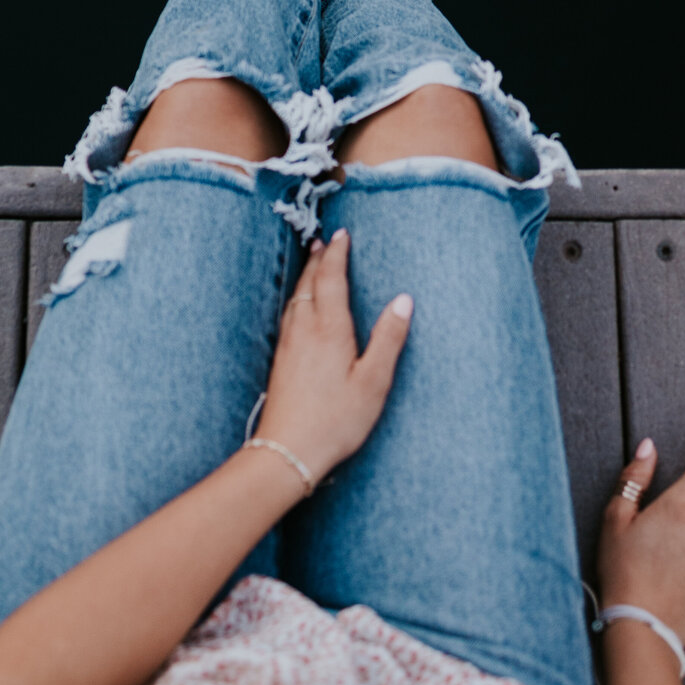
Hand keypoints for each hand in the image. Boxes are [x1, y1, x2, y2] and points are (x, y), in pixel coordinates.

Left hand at [256, 230, 412, 482]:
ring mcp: (289, 344)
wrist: (287, 450)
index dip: (337, 253)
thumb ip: (388, 339)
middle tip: (326, 241)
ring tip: (314, 264)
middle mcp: (305, 330)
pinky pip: (289, 314)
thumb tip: (403, 301)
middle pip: (310, 282)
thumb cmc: (336, 420)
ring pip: (296, 297)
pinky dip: (298, 297)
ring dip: (306, 276)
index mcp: (329, 329)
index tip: (342, 235)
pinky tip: (300, 307)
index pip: (332, 278)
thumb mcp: (374, 382)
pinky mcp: (281, 360)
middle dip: (319, 259)